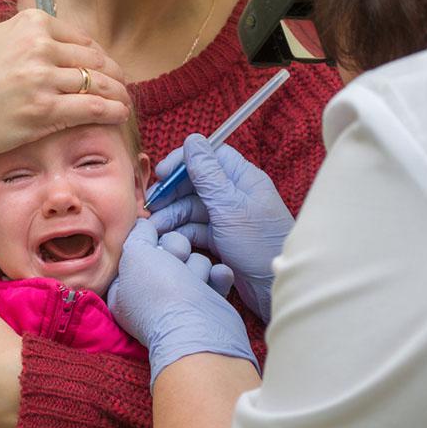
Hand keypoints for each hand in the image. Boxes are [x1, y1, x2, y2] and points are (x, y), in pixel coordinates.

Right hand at [0, 9, 130, 166]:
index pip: (80, 40)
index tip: (104, 70)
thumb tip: (51, 38)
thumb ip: (24, 36)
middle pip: (93, 60)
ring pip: (97, 83)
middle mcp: (38, 47)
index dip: (97, 58)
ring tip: (124, 103)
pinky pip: (92, 107)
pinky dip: (111, 110)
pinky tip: (119, 114)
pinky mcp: (43, 110)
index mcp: (29, 24)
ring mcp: (41, 78)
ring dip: (117, 93)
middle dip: (113, 75)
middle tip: (121, 87)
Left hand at [107, 219, 255, 387]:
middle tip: (175, 264)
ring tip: (194, 284)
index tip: (153, 245)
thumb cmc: (160, 290)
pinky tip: (218, 278)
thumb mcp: (135, 252)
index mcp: (125, 289)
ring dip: (196, 267)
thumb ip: (138, 233)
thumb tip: (144, 223)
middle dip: (175, 252)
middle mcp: (152, 296)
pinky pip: (215, 275)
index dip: (148, 243)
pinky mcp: (208, 303)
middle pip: (168, 251)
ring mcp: (181, 301)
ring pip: (193, 260)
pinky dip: (218, 276)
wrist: (199, 328)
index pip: (137, 251)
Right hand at [148, 134, 293, 322]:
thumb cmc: (260, 244)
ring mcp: (228, 218)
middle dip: (172, 192)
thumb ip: (207, 174)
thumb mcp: (229, 206)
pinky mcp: (222, 240)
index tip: (162, 174)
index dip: (183, 161)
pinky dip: (181, 233)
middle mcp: (235, 195)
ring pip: (192, 208)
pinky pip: (196, 229)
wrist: (275, 288)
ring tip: (155, 228)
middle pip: (196, 183)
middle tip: (151, 205)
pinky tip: (168, 240)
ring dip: (172, 215)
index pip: (209, 155)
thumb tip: (192, 140)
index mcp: (242, 178)